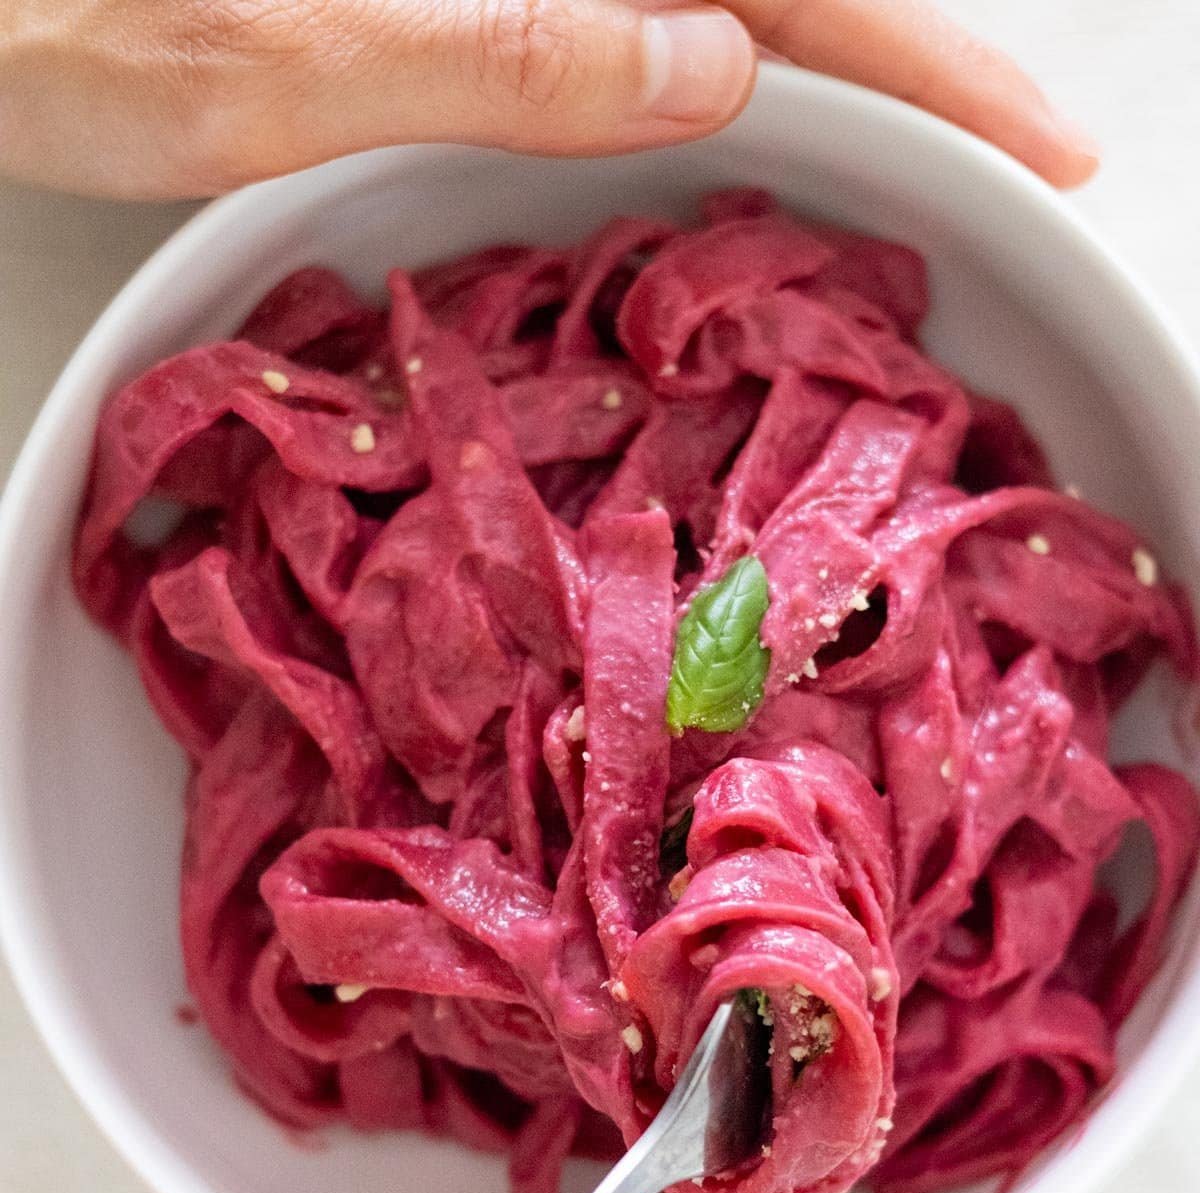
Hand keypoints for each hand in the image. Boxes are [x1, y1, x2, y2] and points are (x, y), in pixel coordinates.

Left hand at [0, 0, 1095, 198]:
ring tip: (916, 142)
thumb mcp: (266, 63)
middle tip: (1014, 157)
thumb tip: (711, 69)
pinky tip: (731, 105)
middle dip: (904, 58)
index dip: (929, 61)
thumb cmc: (43, 7)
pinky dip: (697, 59)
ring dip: (821, 60)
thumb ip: (497, 53)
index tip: (1039, 144)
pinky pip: (605, 5)